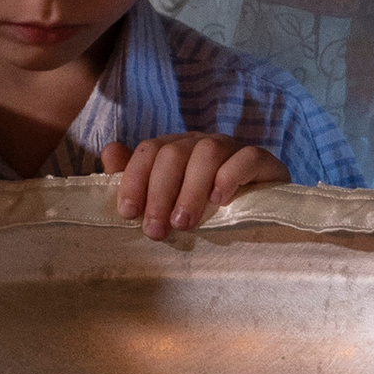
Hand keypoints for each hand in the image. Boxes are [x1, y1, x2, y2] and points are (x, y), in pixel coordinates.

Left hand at [102, 133, 285, 239]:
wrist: (260, 222)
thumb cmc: (203, 213)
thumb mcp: (166, 202)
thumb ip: (137, 179)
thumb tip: (110, 151)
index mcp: (176, 148)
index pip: (149, 150)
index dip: (135, 180)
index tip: (129, 213)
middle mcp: (202, 143)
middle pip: (174, 152)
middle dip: (160, 192)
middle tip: (156, 230)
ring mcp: (234, 148)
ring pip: (208, 152)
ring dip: (191, 189)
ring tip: (184, 223)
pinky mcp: (263, 161)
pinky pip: (247, 157)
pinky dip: (230, 176)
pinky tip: (220, 201)